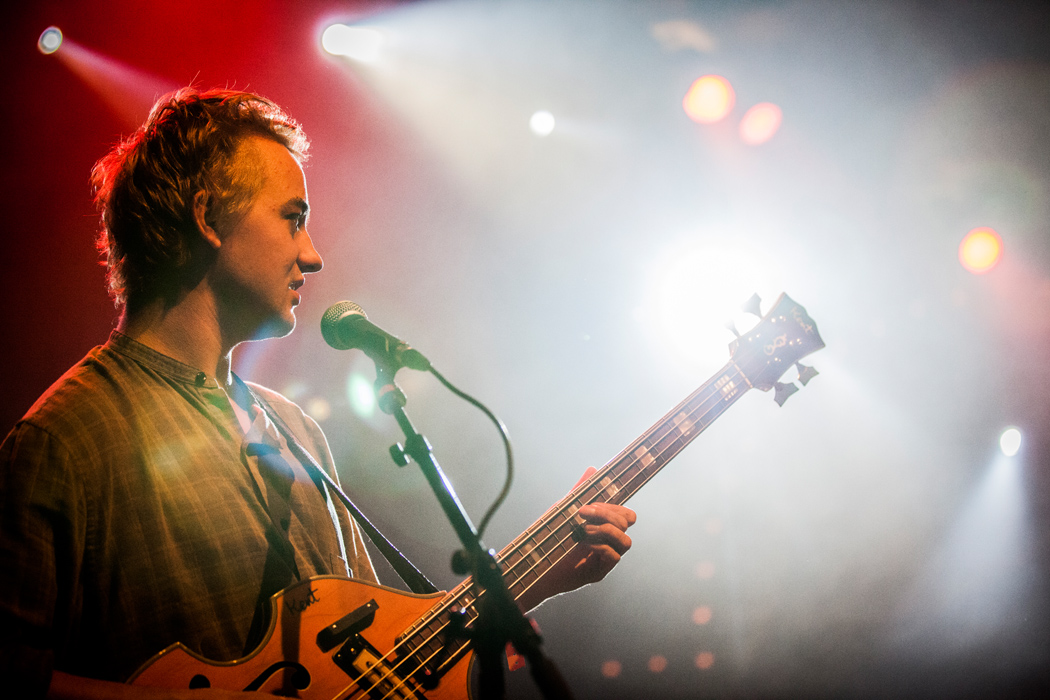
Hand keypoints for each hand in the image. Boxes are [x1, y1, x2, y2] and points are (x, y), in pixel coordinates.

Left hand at [518, 467, 636, 609]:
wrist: (533, 565)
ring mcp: (605, 559)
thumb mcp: (565, 510)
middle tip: (581, 513)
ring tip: (582, 529)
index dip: (615, 507)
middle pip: (627, 524)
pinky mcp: (599, 573)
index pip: (627, 515)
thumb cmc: (550, 537)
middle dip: (606, 514)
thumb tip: (593, 469)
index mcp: (604, 528)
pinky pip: (614, 557)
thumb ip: (580, 492)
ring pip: (626, 542)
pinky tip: (583, 543)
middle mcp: (609, 543)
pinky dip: (599, 546)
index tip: (590, 504)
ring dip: (605, 530)